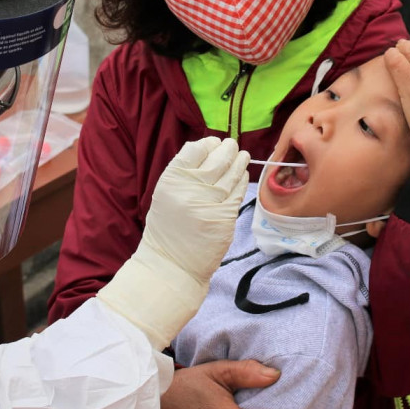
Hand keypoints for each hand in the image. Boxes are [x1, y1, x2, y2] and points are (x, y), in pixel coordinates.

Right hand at [142, 137, 250, 284]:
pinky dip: (242, 180)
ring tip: (242, 156)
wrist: (170, 265)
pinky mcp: (224, 217)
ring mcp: (209, 203)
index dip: (207, 144)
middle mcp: (189, 189)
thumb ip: (184, 174)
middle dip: (228, 149)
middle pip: (216, 159)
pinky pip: (237, 192)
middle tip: (232, 146)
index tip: (214, 143)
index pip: (194, 150)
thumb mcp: (167, 195)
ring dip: (239, 161)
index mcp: (170, 181)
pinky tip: (243, 174)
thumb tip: (209, 151)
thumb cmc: (168, 229)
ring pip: (231, 174)